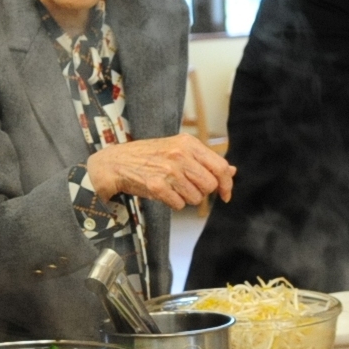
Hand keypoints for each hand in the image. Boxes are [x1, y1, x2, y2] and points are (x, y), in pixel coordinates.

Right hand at [86, 135, 235, 208]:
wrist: (116, 163)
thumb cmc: (148, 156)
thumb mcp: (177, 149)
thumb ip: (205, 160)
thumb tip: (232, 170)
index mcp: (188, 143)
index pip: (220, 167)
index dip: (227, 184)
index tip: (225, 194)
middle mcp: (180, 155)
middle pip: (210, 185)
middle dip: (202, 192)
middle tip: (188, 188)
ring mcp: (169, 171)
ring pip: (196, 197)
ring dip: (186, 198)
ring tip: (172, 188)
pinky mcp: (158, 186)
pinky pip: (179, 205)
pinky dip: (173, 203)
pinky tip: (163, 193)